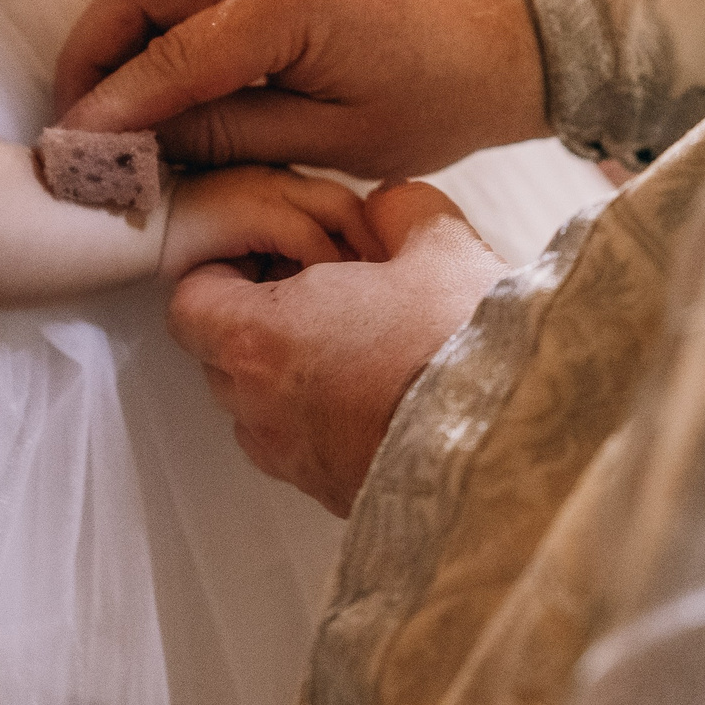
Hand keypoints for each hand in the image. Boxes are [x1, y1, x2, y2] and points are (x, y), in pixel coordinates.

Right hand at [53, 0, 549, 180]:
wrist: (519, 33)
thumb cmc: (447, 97)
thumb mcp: (339, 139)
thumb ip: (232, 134)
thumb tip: (142, 143)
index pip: (172, 57)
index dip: (113, 109)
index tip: (68, 152)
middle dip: (92, 53)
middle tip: (73, 120)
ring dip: (121, 30)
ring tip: (107, 101)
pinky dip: (162, 15)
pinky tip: (159, 71)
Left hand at [167, 182, 506, 515]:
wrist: (514, 443)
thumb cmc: (464, 345)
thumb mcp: (436, 242)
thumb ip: (396, 210)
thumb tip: (386, 211)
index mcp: (262, 337)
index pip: (190, 303)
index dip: (223, 274)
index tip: (269, 262)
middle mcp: (260, 407)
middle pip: (222, 355)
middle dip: (261, 322)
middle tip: (325, 297)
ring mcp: (292, 459)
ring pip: (260, 407)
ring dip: (292, 375)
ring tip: (360, 348)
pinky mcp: (331, 495)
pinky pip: (301, 448)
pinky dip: (323, 420)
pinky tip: (382, 395)